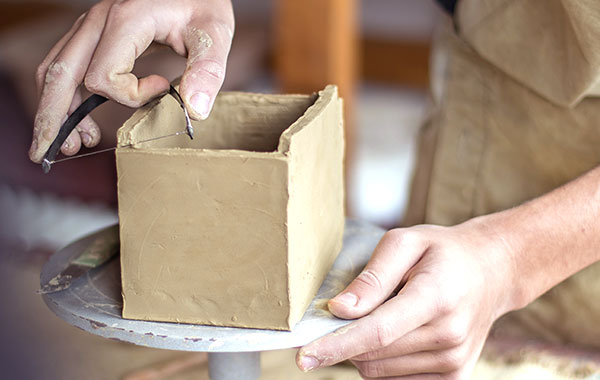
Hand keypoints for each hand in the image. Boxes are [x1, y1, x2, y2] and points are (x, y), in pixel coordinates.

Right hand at [29, 0, 233, 161]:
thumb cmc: (203, 7)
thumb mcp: (215, 34)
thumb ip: (207, 70)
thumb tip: (196, 109)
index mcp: (126, 19)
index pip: (103, 76)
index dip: (131, 96)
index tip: (163, 89)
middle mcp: (99, 21)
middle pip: (59, 74)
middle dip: (54, 118)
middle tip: (55, 153)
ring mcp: (91, 27)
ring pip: (55, 71)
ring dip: (55, 111)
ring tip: (71, 144)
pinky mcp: (94, 35)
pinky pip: (66, 66)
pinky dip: (64, 95)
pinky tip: (78, 121)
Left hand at [297, 219, 516, 378]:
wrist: (492, 271)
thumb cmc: (442, 252)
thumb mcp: (405, 243)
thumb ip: (372, 277)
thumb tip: (338, 310)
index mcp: (435, 297)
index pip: (377, 332)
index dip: (336, 346)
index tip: (303, 358)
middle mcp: (448, 336)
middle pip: (372, 355)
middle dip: (346, 340)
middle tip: (351, 311)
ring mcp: (453, 362)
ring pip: (379, 372)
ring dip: (365, 351)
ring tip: (387, 315)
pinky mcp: (454, 377)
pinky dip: (383, 360)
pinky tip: (397, 334)